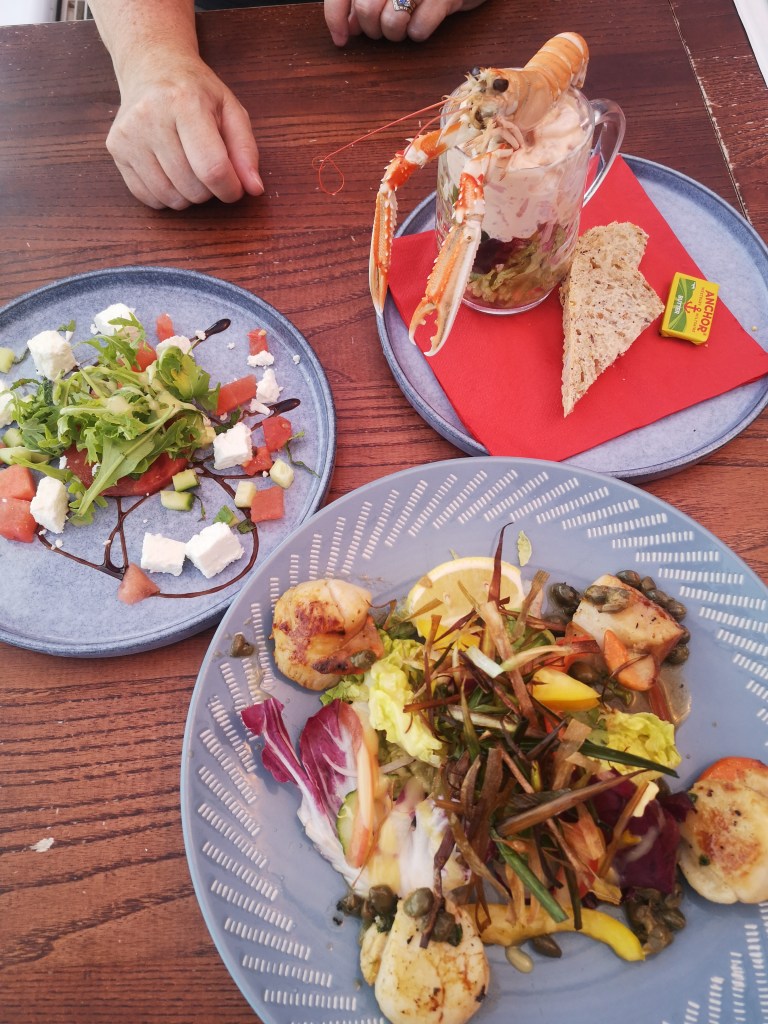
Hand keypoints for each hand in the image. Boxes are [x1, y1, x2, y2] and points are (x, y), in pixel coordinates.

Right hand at [106, 53, 263, 209]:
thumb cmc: (196, 92)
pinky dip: (166, 195)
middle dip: (209, 190)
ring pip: (171, 198)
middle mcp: (150, 117)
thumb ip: (246, 150)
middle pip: (192, 187)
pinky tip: (169, 171)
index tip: (235, 188)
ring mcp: (129, 134)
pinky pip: (148, 198)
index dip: (230, 189)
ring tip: (189, 168)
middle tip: (208, 169)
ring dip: (188, 195)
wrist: (152, 68)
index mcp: (184, 102)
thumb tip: (254, 189)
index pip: (212, 168)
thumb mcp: (231, 110)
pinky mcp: (116, 149)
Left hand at [325, 0, 486, 45]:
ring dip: (396, 33)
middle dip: (372, 29)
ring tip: (405, 21)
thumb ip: (363, 1)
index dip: (335, 18)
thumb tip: (347, 28)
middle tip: (383, 27)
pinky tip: (423, 18)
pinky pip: (419, 30)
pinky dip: (419, 32)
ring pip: (391, 23)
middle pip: (366, 11)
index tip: (341, 40)